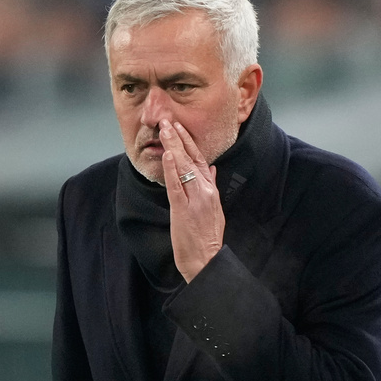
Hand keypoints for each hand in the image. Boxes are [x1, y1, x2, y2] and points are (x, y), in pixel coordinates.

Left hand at [160, 119, 224, 282]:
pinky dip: (172, 169)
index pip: (200, 160)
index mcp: (211, 191)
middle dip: (179, 138)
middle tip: (168, 120)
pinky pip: (177, 186)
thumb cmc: (207, 238)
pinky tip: (168, 154)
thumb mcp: (215, 209)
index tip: (179, 127)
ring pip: (184, 168)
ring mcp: (195, 200)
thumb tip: (211, 168)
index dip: (189, 142)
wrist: (206, 260)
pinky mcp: (183, 210)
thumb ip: (212, 186)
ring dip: (174, 146)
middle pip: (191, 159)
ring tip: (165, 130)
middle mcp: (205, 192)